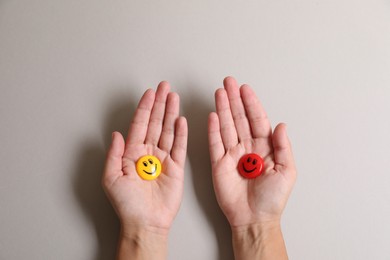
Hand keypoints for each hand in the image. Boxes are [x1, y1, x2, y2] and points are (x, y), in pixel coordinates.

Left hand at [102, 82, 187, 235]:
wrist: (145, 222)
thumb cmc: (127, 204)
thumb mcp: (111, 178)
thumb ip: (114, 154)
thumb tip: (116, 134)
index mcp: (132, 153)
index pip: (139, 124)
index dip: (144, 107)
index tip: (149, 92)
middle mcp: (148, 152)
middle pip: (155, 122)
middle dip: (159, 103)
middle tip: (164, 86)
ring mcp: (163, 159)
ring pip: (167, 130)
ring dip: (171, 112)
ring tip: (174, 96)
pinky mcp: (176, 167)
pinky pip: (179, 146)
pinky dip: (181, 133)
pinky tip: (181, 119)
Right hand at [208, 77, 295, 227]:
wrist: (254, 218)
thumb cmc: (272, 199)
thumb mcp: (287, 172)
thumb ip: (283, 147)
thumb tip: (281, 125)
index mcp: (264, 147)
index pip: (257, 119)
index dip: (251, 103)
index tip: (245, 88)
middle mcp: (247, 147)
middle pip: (239, 118)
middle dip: (234, 99)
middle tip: (228, 82)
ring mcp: (232, 154)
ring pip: (227, 126)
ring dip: (223, 109)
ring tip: (219, 92)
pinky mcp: (218, 163)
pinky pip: (215, 142)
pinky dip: (213, 129)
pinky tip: (213, 115)